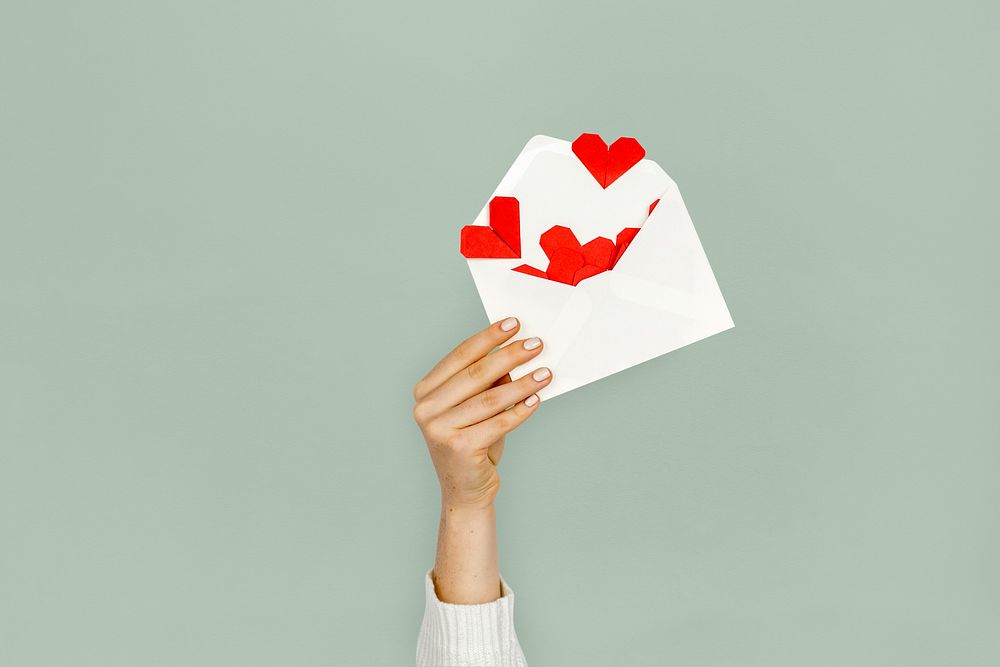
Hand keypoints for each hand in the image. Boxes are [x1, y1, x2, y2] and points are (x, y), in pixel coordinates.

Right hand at [413, 317, 551, 510]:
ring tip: (545, 372)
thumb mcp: (477, 407)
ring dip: (523, 383)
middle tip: (536, 344)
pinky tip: (537, 398)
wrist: (465, 490)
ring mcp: (439, 429)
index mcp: (425, 391)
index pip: (460, 356)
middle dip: (510, 355)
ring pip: (490, 398)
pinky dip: (521, 410)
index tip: (513, 324)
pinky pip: (499, 423)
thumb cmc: (473, 443)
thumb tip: (517, 353)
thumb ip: (488, 382)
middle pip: (476, 373)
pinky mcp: (459, 447)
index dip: (489, 338)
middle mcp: (426, 409)